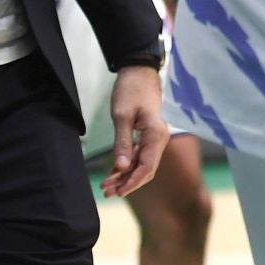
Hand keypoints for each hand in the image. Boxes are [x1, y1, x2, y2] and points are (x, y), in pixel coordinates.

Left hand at [103, 66, 168, 197]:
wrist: (139, 72)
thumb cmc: (131, 90)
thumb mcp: (122, 116)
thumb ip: (123, 143)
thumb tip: (121, 167)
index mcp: (156, 135)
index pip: (147, 167)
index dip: (133, 182)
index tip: (117, 192)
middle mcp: (158, 139)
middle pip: (146, 169)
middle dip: (128, 183)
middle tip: (106, 191)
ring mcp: (154, 138)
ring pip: (142, 164)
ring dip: (125, 176)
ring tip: (106, 185)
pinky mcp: (147, 135)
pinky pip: (139, 155)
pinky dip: (127, 165)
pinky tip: (113, 172)